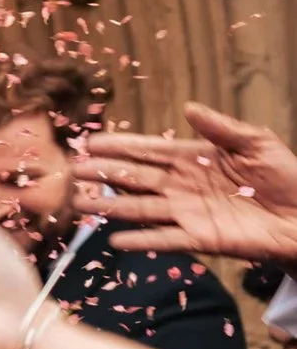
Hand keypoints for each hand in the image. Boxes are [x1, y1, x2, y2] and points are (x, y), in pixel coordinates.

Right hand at [80, 105, 296, 265]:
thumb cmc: (285, 174)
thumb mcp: (256, 141)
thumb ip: (221, 127)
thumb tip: (189, 108)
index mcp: (193, 157)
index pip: (148, 150)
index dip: (119, 146)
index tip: (90, 142)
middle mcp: (182, 185)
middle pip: (135, 178)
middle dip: (104, 173)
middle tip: (73, 171)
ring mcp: (187, 213)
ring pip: (140, 208)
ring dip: (110, 206)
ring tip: (80, 203)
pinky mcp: (199, 239)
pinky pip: (164, 239)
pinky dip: (142, 241)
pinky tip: (117, 240)